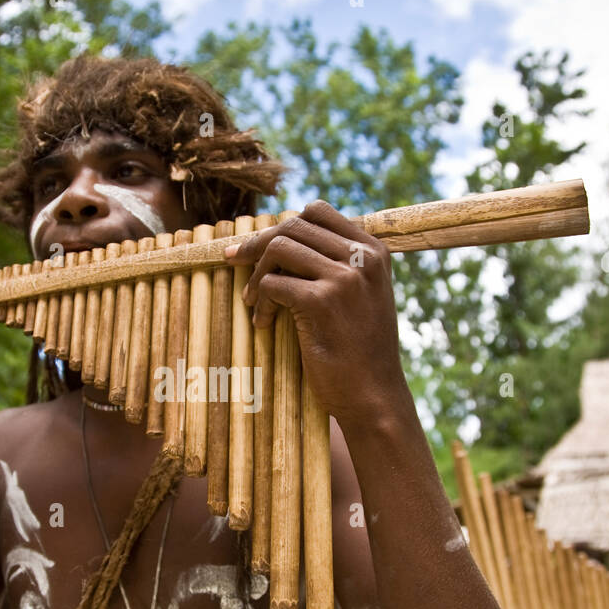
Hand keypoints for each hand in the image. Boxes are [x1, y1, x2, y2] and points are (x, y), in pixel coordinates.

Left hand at [225, 201, 411, 427]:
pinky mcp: (322, 302)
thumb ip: (339, 264)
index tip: (256, 246)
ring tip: (254, 302)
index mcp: (373, 250)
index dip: (281, 226)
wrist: (374, 397)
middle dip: (257, 245)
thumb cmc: (361, 351)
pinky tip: (263, 324)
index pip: (318, 211)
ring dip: (257, 275)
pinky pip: (273, 284)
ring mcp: (345, 277)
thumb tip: (283, 238)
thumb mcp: (364, 296)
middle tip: (234, 264)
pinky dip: (260, 304)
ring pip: (279, 248)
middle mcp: (363, 257)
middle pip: (293, 225)